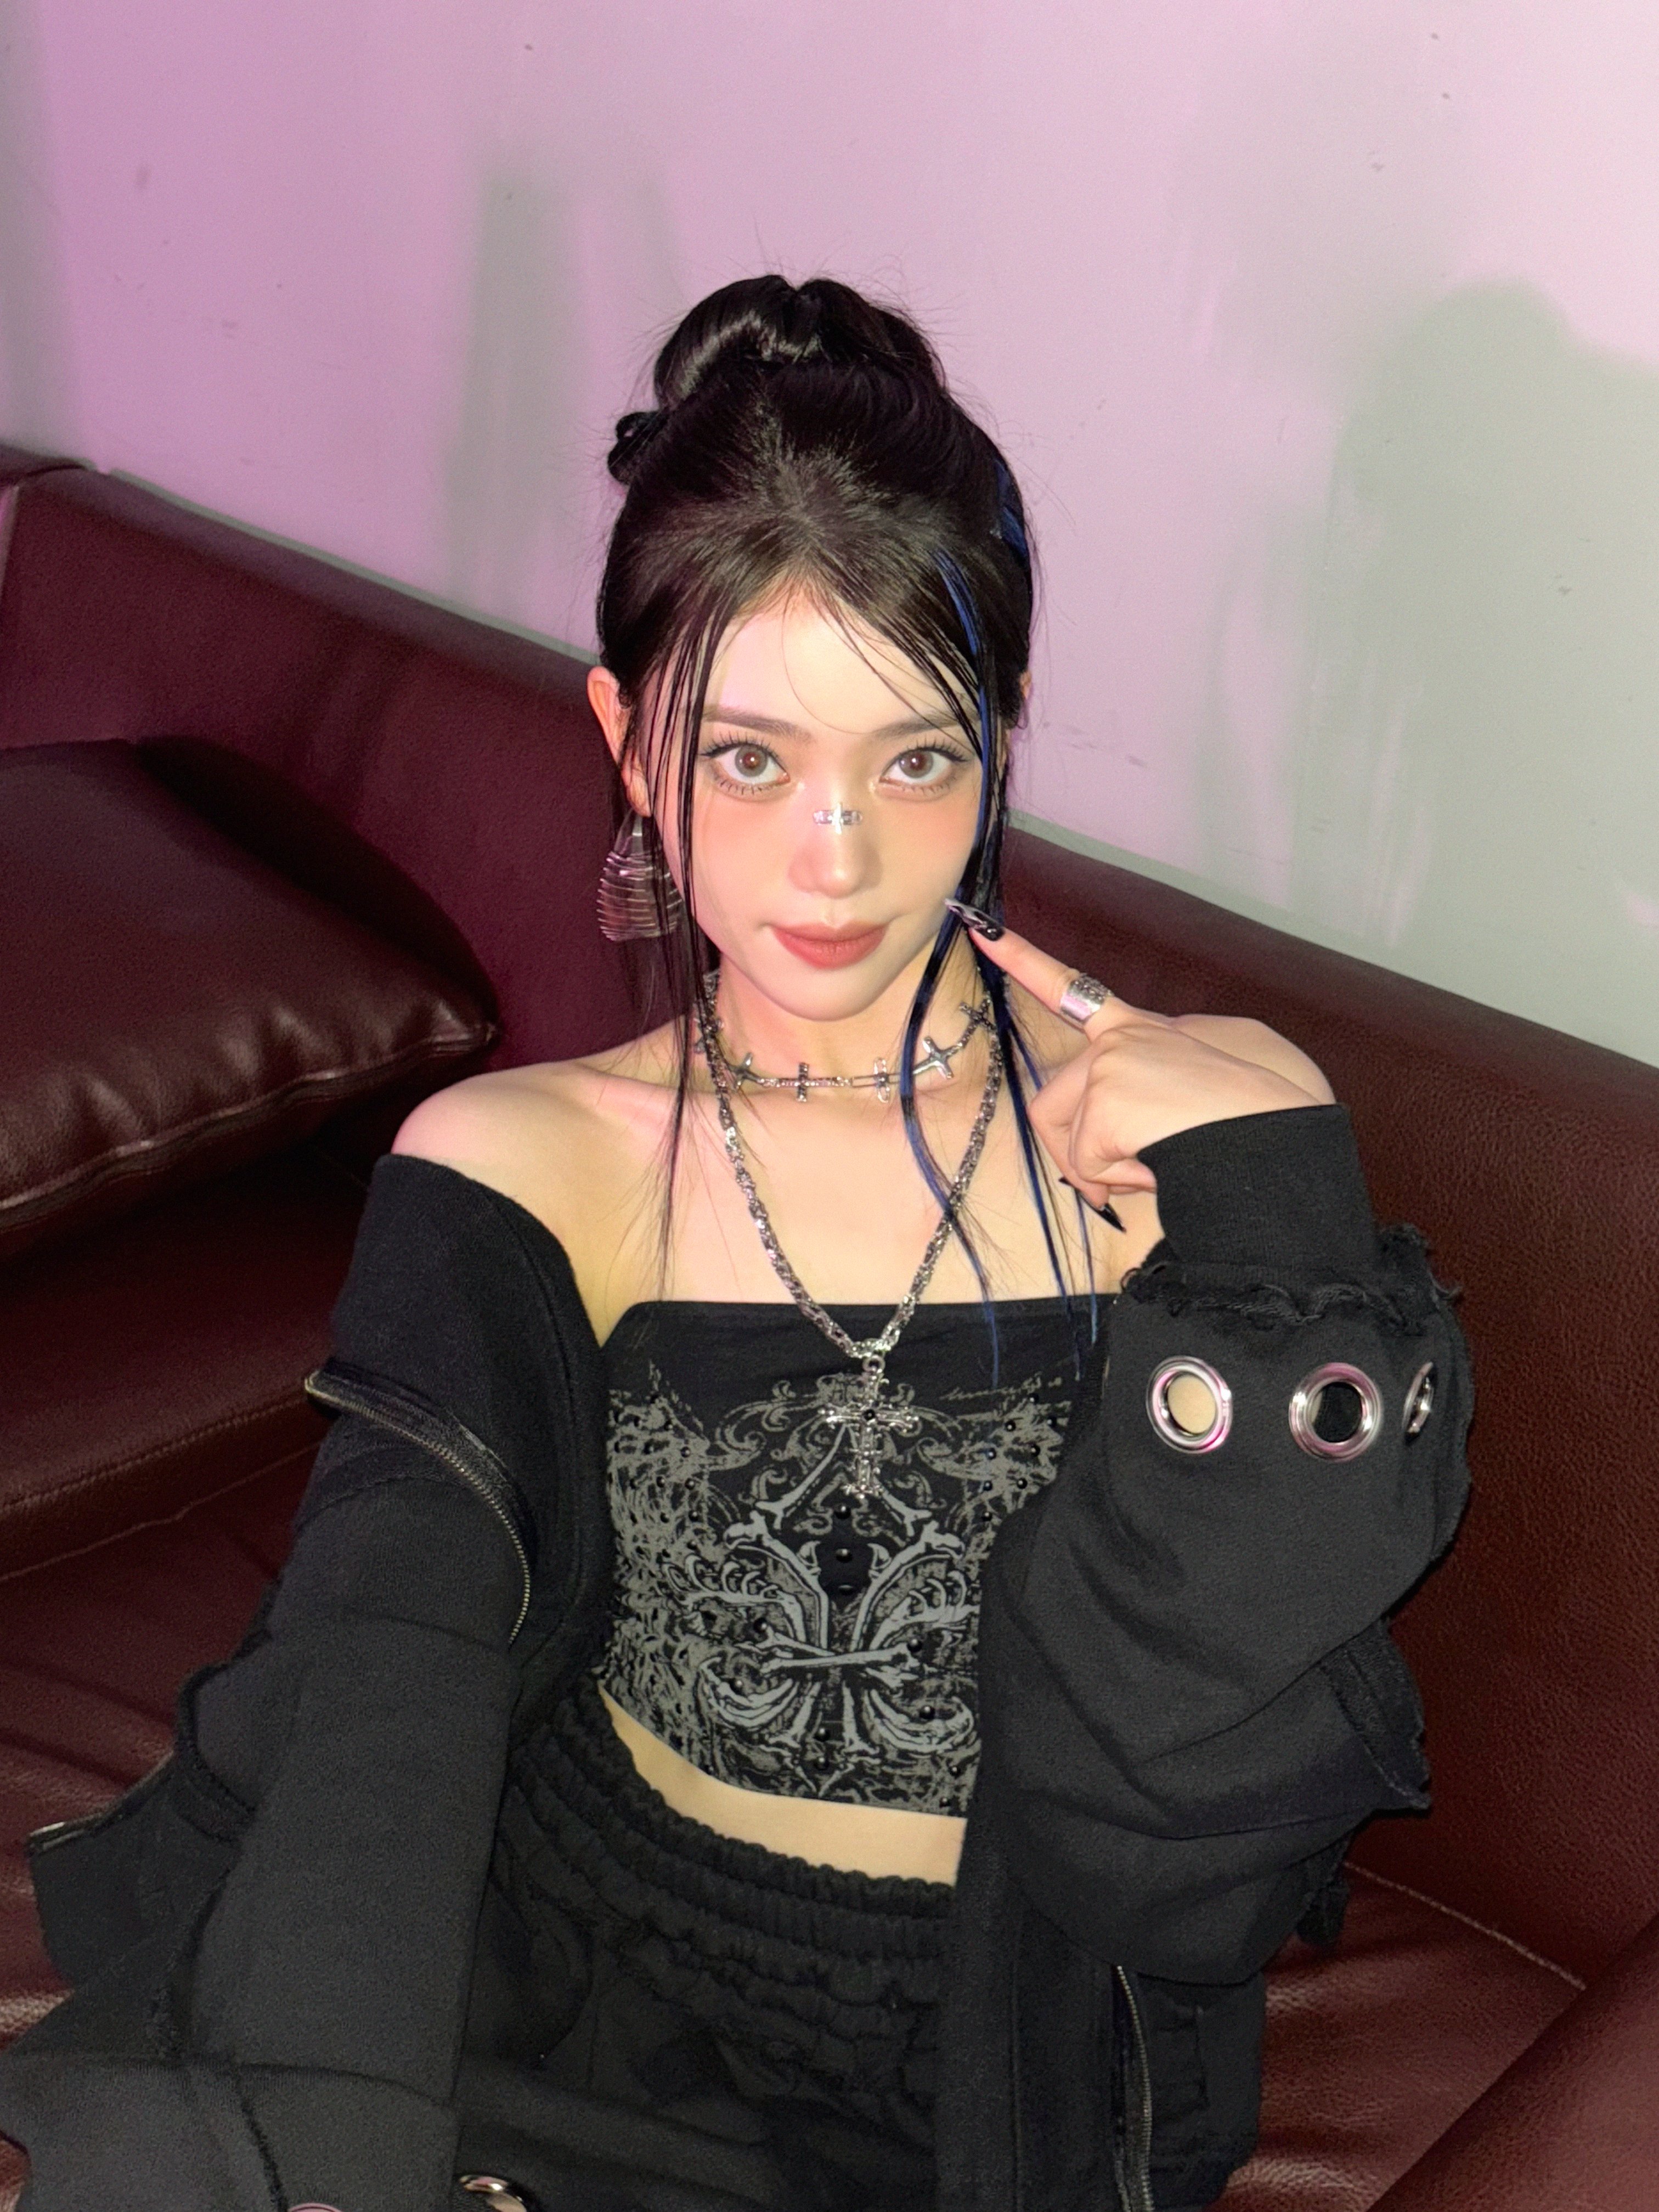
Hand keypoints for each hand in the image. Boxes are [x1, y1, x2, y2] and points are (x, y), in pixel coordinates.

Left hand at [963, 920, 1325, 1209]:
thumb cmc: (1264, 1117)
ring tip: (1159, 1169)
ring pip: (1068, 1140)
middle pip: (1052, 1105)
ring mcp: (1112, 1063)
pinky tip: (1164, 1169)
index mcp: (1143, 1029)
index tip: (980, 929)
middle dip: (1076, 1157)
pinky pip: (1090, 1164)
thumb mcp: (1209, 1083)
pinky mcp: (1109, 1097)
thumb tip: (1120, 1143)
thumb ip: (1155, 1092)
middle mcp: (1122, 1036)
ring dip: (1103, 1172)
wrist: (1285, 1135)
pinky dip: (1121, 1183)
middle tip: (1119, 1181)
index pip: (1071, 989)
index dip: (1021, 958)